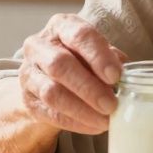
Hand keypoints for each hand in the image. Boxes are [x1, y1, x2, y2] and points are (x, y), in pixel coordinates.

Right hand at [18, 14, 127, 135]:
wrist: (52, 77)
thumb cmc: (82, 59)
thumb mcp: (97, 51)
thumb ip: (111, 60)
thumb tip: (125, 78)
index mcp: (61, 26)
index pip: (78, 35)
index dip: (98, 56)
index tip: (116, 76)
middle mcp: (38, 46)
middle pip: (60, 65)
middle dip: (89, 87)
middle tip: (111, 104)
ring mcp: (28, 73)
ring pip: (52, 92)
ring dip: (82, 109)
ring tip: (105, 120)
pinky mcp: (27, 99)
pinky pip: (50, 113)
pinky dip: (75, 122)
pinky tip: (93, 126)